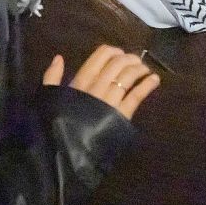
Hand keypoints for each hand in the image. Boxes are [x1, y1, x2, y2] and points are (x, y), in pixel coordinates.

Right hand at [43, 45, 159, 118]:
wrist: (64, 152)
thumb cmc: (56, 125)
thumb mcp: (50, 98)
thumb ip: (52, 77)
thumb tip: (59, 57)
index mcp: (80, 82)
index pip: (99, 57)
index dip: (113, 52)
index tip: (119, 53)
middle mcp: (97, 87)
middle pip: (117, 64)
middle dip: (130, 59)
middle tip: (136, 61)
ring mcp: (110, 100)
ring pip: (128, 76)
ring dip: (140, 69)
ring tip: (145, 69)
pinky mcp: (121, 115)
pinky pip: (137, 95)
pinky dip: (148, 85)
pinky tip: (155, 79)